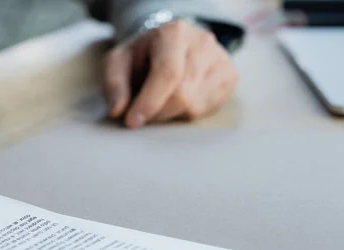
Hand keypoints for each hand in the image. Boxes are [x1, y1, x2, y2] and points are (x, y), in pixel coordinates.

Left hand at [103, 20, 238, 127]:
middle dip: (157, 112)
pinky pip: (206, 110)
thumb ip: (114, 85)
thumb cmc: (142, 57)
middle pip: (182, 94)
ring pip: (194, 106)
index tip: (132, 121)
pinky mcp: (230, 78)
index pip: (168, 73)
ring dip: (170, 115)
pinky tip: (177, 101)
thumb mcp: (119, 63)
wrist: (169, 46)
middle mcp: (202, 43)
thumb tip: (118, 111)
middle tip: (141, 114)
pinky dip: (186, 114)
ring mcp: (221, 60)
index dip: (149, 102)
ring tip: (159, 101)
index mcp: (174, 33)